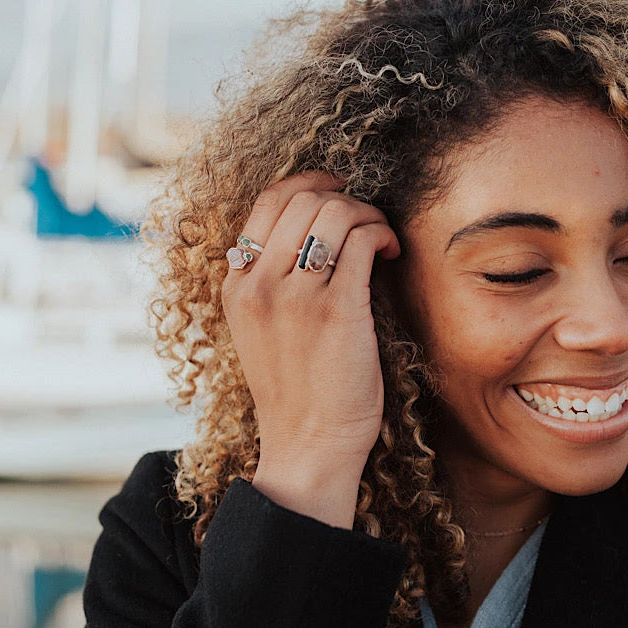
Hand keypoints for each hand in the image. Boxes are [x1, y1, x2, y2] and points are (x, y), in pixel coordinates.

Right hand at [221, 172, 400, 526]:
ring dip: (368, 213)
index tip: (337, 188)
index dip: (308, 182)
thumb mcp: (261, 329)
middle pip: (303, 199)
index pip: (267, 202)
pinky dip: (383, 234)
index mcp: (236, 285)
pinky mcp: (336, 310)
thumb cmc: (297, 390)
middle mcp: (259, 284)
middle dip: (345, 197)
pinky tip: (391, 253)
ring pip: (334, 212)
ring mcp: (295, 297)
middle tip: (368, 218)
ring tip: (382, 237)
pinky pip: (362, 241)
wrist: (307, 445)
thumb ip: (272, 281)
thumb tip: (316, 230)